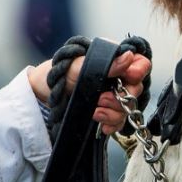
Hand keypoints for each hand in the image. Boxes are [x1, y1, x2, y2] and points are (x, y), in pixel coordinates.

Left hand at [28, 51, 151, 135]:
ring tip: (95, 111)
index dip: (139, 70)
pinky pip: (120, 122)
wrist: (42, 98)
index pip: (139, 62)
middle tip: (101, 99)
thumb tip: (128, 57)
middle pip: (137, 88)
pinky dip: (111, 124)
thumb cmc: (57, 75)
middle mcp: (116, 78)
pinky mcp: (107, 114)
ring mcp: (112, 97)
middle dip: (121, 97)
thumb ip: (104, 62)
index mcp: (112, 61)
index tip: (130, 76)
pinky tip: (100, 124)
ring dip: (113, 112)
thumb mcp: (78, 65)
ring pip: (129, 107)